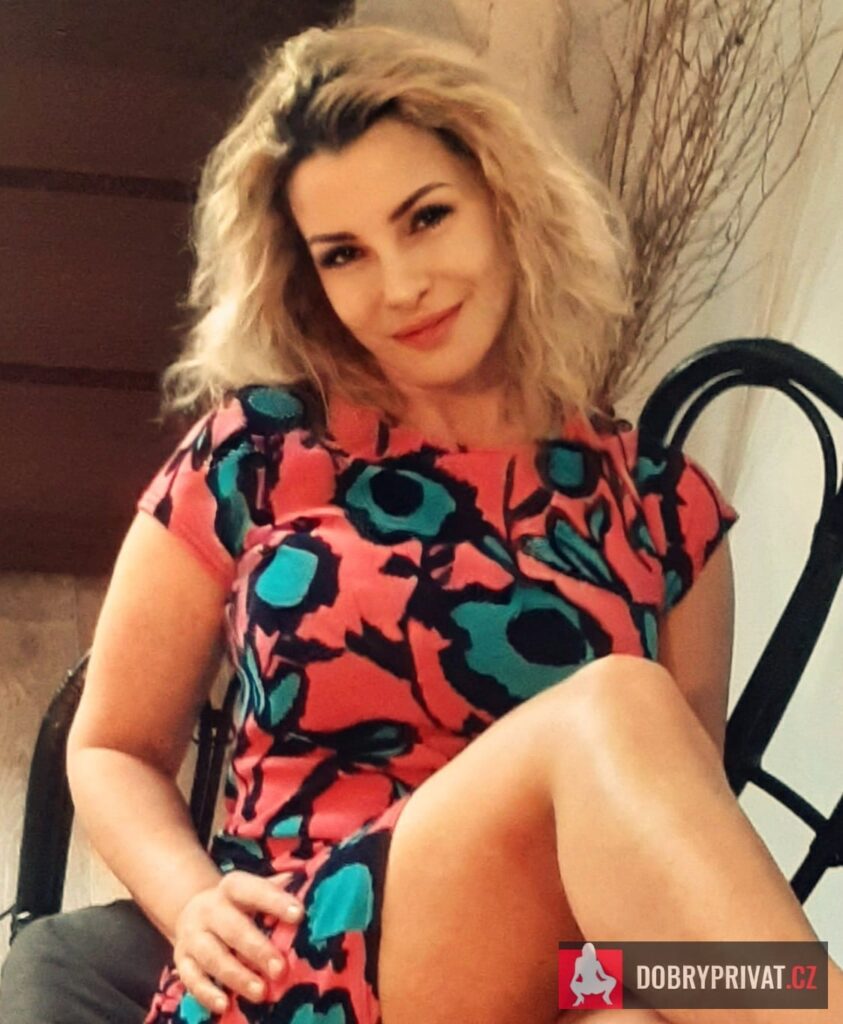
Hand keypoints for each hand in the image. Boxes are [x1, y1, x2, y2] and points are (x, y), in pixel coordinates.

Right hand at [172, 870, 304, 1013]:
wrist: (192, 911)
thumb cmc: (239, 905)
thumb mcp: (253, 892)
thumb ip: (277, 890)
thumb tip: (311, 887)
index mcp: (232, 887)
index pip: (252, 889)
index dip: (274, 901)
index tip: (298, 915)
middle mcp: (209, 909)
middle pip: (232, 927)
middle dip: (257, 949)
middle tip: (280, 968)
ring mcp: (193, 935)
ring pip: (212, 956)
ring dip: (236, 975)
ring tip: (260, 992)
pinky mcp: (182, 960)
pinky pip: (191, 978)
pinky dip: (206, 993)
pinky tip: (224, 1005)